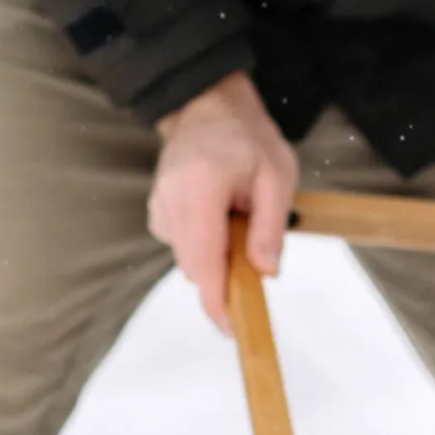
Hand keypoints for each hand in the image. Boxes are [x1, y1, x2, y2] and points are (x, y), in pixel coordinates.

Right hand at [148, 71, 297, 331]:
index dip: (217, 299)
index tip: (233, 328)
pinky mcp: (157, 211)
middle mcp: (170, 201)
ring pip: (190, 260)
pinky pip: (184, 247)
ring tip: (239, 223)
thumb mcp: (277, 177)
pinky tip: (221, 221)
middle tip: (255, 259)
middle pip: (195, 267)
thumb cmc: (247, 138)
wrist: (206, 106)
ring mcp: (158, 206)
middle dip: (226, 280)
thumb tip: (266, 272)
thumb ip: (271, 227)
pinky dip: (206, 247)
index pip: (204, 259)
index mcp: (200, 190)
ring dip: (219, 259)